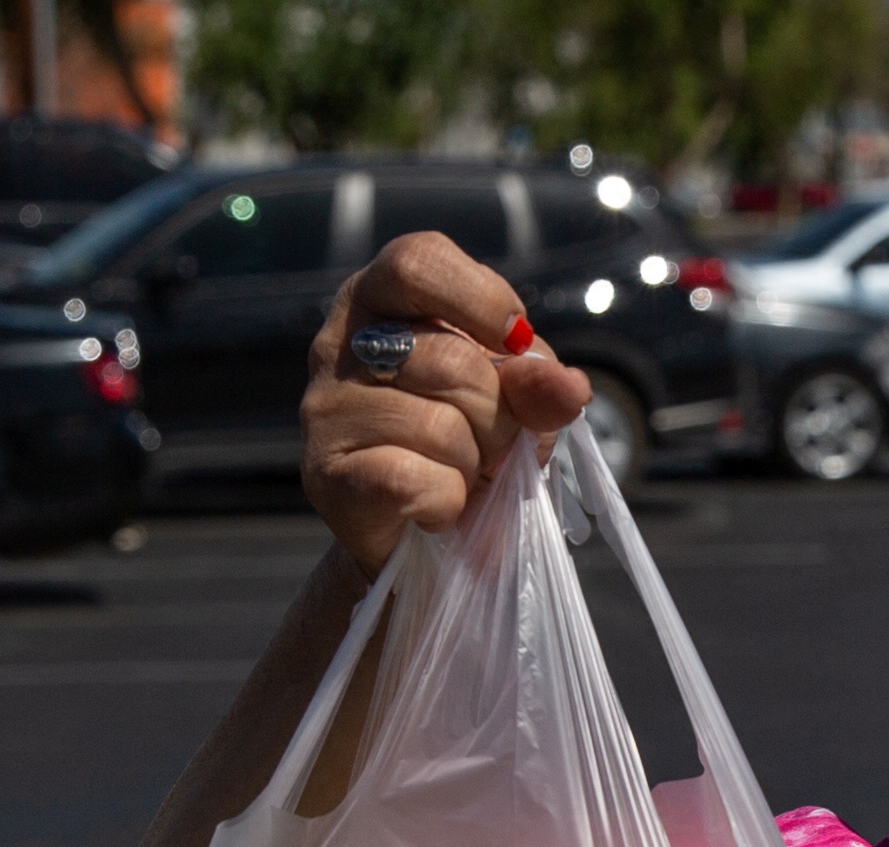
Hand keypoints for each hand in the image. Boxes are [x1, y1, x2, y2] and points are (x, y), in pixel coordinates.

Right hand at [304, 234, 590, 573]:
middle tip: (489, 443)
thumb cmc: (466, 449)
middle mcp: (338, 342)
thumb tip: (565, 386)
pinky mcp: (323, 474)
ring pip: (439, 426)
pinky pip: (414, 480)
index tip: (515, 341)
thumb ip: (538, 384)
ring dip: (472, 465)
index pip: (417, 262)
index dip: (479, 297)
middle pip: (450, 359)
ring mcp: (324, 408)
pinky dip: (446, 503)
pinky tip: (433, 508)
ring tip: (456, 475)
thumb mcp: (516, 404)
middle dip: (497, 414)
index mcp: (379, 298)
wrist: (422, 542)